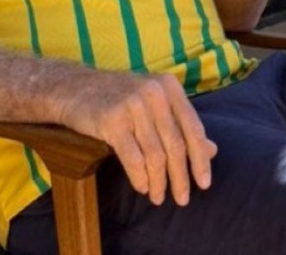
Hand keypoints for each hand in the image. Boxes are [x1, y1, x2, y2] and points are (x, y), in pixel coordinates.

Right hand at [56, 70, 216, 206]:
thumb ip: (181, 124)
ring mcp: (132, 105)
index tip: (204, 183)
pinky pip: (133, 157)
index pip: (193, 128)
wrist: (73, 87)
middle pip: (175, 145)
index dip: (200, 159)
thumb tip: (213, 150)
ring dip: (159, 182)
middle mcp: (154, 92)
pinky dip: (139, 177)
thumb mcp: (154, 104)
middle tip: (182, 199)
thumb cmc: (118, 98)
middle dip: (181, 177)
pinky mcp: (111, 120)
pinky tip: (142, 187)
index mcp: (169, 86)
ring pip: (155, 154)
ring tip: (158, 197)